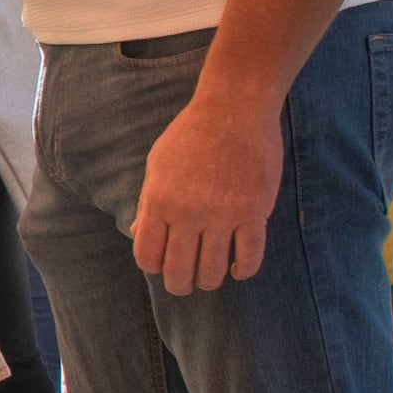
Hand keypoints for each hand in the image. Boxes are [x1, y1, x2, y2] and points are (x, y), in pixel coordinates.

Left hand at [130, 80, 284, 294]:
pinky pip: (249, 258)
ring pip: (213, 271)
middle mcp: (188, 212)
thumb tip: (138, 233)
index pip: (148, 257)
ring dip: (211, 280)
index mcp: (159, 200)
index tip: (164, 264)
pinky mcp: (254, 212)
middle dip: (181, 284)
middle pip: (179, 272)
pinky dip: (243, 271)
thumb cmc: (192, 134)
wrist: (234, 108)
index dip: (155, 267)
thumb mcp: (158, 165)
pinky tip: (239, 267)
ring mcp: (222, 214)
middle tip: (187, 282)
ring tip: (212, 275)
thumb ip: (148, 202)